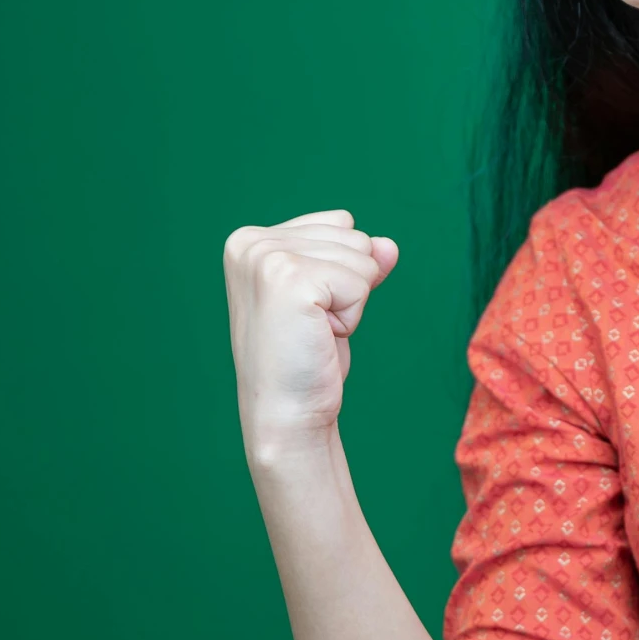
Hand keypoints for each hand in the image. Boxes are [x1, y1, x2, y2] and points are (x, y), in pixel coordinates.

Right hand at [224, 210, 399, 465]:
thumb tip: (388, 245)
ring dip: (350, 302)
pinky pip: (361, 280)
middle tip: (312, 327)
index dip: (340, 272)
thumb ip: (358, 262)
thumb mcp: (333, 298)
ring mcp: (266, 258)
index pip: (340, 223)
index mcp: (250, 239)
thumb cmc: (306, 360)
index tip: (308, 310)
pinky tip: (320, 336)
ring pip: (362, 255)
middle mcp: (250, 241)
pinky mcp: (289, 279)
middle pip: (354, 235)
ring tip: (313, 332)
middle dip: (347, 286)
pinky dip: (352, 315)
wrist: (287, 415)